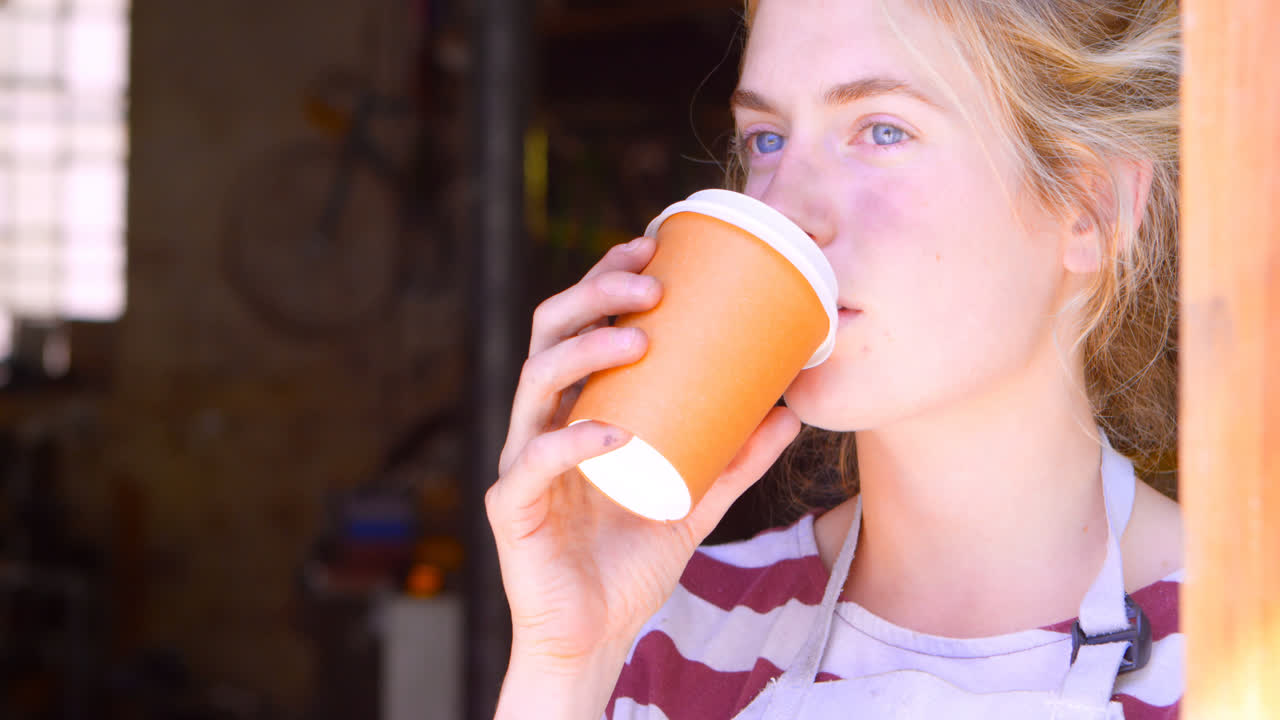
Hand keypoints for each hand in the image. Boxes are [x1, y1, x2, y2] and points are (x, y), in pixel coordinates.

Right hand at [487, 235, 801, 677]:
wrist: (594, 636)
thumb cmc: (633, 560)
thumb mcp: (696, 499)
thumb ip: (737, 459)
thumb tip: (792, 412)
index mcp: (574, 410)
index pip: (576, 325)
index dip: (604, 279)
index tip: (652, 248)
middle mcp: (541, 423)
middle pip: (548, 335)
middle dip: (593, 295)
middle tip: (650, 283)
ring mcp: (521, 462)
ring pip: (534, 383)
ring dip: (585, 348)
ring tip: (640, 336)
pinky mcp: (511, 509)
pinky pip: (532, 462)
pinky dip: (571, 441)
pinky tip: (612, 430)